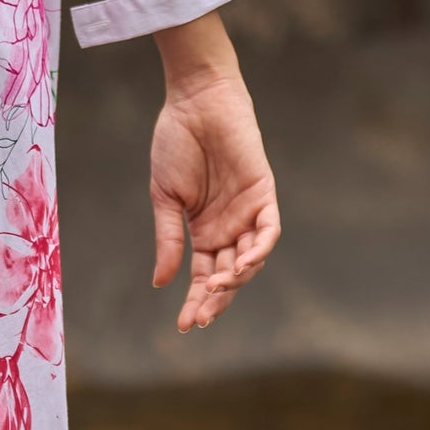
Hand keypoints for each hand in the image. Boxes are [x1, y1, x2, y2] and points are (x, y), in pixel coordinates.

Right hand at [149, 14, 279, 333]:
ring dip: (236, 279)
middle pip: (228, 276)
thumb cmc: (176, 144)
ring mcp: (247, 213)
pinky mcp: (264, 195)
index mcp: (202, 231)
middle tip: (200, 319)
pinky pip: (269, 232)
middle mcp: (228, 228)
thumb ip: (168, 240)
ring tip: (216, 290)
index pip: (203, 276)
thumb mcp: (165, 199)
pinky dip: (259, 251)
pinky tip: (241, 266)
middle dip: (215, 300)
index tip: (183, 326)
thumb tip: (161, 284)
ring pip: (250, 260)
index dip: (195, 301)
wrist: (195, 103)